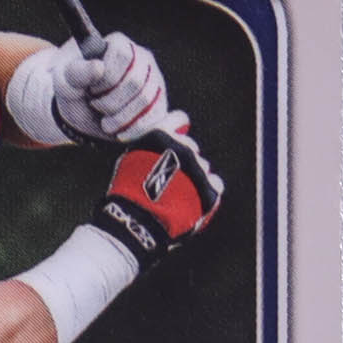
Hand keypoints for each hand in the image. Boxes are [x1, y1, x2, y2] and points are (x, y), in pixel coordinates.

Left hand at [52, 33, 168, 142]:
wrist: (80, 111)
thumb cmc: (73, 88)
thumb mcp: (66, 79)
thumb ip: (78, 72)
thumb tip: (99, 68)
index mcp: (119, 44)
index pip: (123, 57)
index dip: (106, 79)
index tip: (91, 88)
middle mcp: (142, 58)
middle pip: (135, 82)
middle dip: (109, 102)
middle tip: (95, 104)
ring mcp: (153, 81)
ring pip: (145, 101)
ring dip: (119, 118)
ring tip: (104, 121)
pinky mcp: (158, 103)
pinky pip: (154, 117)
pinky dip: (133, 129)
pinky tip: (118, 132)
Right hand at [88, 126, 223, 273]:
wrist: (135, 224)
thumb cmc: (128, 193)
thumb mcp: (130, 159)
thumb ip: (150, 144)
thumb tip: (171, 133)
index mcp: (162, 137)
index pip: (179, 118)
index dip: (176, 130)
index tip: (171, 145)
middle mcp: (184, 148)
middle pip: (191, 148)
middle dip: (182, 161)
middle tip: (167, 181)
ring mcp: (198, 169)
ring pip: (202, 167)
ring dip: (193, 178)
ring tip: (176, 197)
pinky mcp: (209, 191)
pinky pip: (215, 186)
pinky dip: (205, 194)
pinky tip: (190, 203)